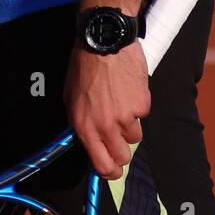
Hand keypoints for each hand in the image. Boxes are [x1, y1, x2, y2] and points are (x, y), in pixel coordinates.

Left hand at [63, 41, 150, 179]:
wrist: (104, 42)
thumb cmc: (84, 67)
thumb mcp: (70, 98)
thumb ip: (81, 124)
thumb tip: (91, 143)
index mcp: (84, 126)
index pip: (101, 165)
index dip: (110, 171)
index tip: (113, 169)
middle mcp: (105, 126)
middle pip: (123, 157)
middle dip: (122, 149)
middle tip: (118, 134)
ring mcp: (125, 117)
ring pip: (135, 137)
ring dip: (130, 125)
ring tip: (120, 103)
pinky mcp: (142, 105)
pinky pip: (143, 116)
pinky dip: (138, 106)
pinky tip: (128, 89)